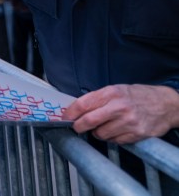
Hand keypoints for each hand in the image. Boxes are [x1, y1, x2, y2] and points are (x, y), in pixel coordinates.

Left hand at [63, 84, 178, 143]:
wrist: (165, 104)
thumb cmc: (138, 96)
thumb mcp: (116, 90)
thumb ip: (97, 99)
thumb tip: (76, 109)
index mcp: (111, 93)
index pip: (83, 104)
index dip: (70, 113)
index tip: (65, 118)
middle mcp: (119, 107)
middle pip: (89, 121)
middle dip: (78, 127)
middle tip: (76, 128)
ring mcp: (129, 122)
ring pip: (101, 134)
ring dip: (97, 133)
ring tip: (103, 126)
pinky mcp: (136, 134)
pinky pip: (115, 141)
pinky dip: (111, 138)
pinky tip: (116, 130)